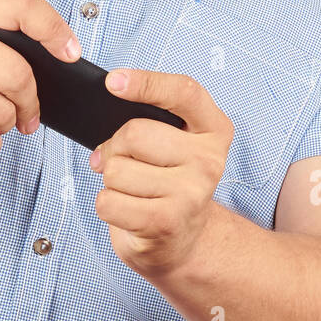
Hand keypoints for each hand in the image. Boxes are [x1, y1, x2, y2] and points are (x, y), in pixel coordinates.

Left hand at [89, 68, 233, 277]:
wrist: (183, 239)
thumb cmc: (168, 181)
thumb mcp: (172, 143)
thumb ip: (151, 118)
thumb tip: (110, 102)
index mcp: (213, 129)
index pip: (183, 92)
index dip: (146, 83)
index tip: (113, 81)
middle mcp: (209, 160)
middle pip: (134, 133)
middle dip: (114, 147)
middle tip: (123, 161)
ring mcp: (191, 193)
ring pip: (115, 169)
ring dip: (111, 181)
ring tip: (132, 190)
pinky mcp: (166, 222)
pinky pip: (108, 201)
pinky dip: (107, 205)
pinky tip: (128, 210)